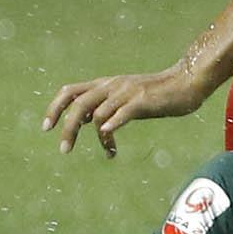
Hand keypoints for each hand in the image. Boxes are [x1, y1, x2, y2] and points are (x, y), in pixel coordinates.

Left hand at [43, 64, 209, 155]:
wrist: (186, 82)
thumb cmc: (156, 94)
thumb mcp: (124, 97)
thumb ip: (104, 105)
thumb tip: (84, 120)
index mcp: (105, 84)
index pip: (69, 91)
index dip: (54, 108)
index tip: (46, 128)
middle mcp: (112, 86)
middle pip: (78, 104)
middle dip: (67, 128)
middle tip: (64, 150)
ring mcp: (126, 93)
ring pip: (98, 114)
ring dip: (98, 138)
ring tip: (108, 151)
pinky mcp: (142, 101)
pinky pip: (121, 114)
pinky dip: (111, 126)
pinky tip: (109, 140)